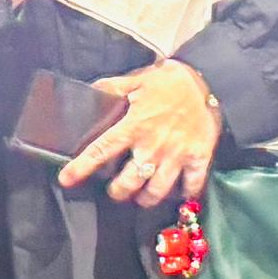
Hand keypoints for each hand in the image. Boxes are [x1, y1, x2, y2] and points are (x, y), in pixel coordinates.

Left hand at [59, 58, 221, 208]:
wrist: (210, 80)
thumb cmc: (170, 81)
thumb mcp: (137, 80)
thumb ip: (112, 88)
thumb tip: (88, 92)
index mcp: (134, 126)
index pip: (101, 150)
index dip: (81, 167)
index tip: (67, 179)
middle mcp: (153, 146)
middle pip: (129, 182)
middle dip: (118, 191)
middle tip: (116, 190)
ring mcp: (177, 155)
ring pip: (156, 191)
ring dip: (145, 198)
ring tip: (141, 197)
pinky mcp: (198, 159)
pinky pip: (190, 187)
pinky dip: (183, 194)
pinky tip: (176, 193)